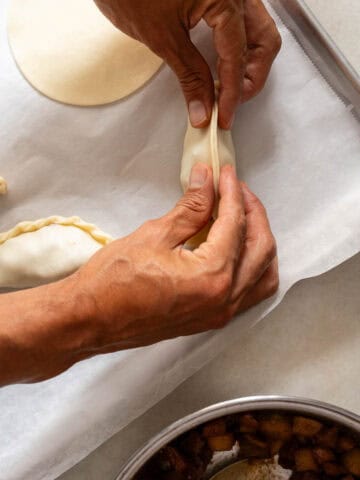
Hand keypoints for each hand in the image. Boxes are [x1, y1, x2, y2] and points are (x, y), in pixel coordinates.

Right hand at [76, 163, 277, 352]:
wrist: (90, 319)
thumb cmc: (113, 280)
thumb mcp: (154, 235)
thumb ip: (191, 207)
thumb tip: (206, 180)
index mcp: (212, 276)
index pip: (235, 224)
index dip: (232, 192)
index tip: (226, 174)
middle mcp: (224, 299)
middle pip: (261, 248)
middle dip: (254, 213)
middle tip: (236, 190)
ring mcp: (219, 313)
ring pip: (263, 274)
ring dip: (259, 241)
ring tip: (241, 217)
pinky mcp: (211, 319)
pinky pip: (249, 292)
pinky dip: (252, 266)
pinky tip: (235, 249)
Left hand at [94, 0, 280, 128]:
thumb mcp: (162, 37)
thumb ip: (190, 75)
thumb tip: (203, 110)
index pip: (236, 55)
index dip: (231, 93)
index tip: (223, 117)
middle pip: (262, 40)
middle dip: (251, 76)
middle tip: (230, 103)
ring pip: (257, 30)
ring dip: (248, 63)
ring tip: (228, 89)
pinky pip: (242, 22)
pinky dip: (238, 47)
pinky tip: (223, 65)